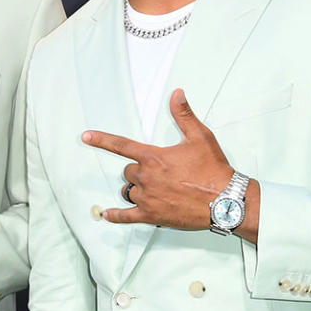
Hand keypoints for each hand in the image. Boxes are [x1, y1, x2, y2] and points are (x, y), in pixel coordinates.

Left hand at [84, 88, 256, 238]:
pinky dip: (115, 216)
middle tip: (160, 173)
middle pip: (128, 171)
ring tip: (154, 191)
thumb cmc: (213, 169)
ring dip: (135, 189)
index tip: (85, 137)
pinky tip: (107, 215)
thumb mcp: (200, 137)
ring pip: (128, 191)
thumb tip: (177, 93)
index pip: (121, 145)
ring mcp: (147, 198)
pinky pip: (126, 216)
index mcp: (154, 157)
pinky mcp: (152, 216)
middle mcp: (146, 177)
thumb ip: (184, 115)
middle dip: (139, 171)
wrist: (225, 201)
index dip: (101, 140)